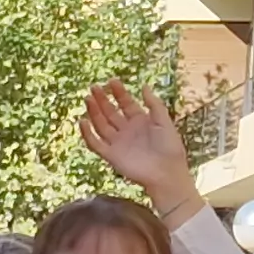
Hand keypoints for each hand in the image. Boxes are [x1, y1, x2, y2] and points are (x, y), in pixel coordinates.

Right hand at [79, 80, 199, 214]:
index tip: (112, 81)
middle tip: (94, 87)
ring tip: (88, 99)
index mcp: (140, 121)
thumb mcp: (164, 121)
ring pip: (101, 125)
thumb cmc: (170, 148)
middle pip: (110, 112)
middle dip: (102, 100)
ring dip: (94, 112)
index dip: (119, 92)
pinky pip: (96, 144)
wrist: (167, 172)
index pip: (126, 103)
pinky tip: (83, 121)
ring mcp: (118, 143)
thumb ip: (154, 104)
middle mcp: (126, 131)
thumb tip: (144, 86)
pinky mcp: (111, 156)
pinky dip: (88, 134)